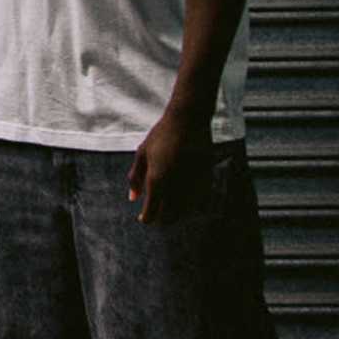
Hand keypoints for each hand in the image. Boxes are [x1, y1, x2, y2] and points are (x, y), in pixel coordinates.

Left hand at [126, 107, 211, 223]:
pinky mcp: (206, 179)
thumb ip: (135, 177)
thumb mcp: (142, 153)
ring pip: (184, 212)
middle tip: (156, 213)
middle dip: (161, 219)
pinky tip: (184, 199)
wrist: (189, 120)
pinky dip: (190, 205)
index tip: (142, 218)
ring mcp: (192, 184)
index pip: (150, 213)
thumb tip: (132, 198)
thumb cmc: (161, 135)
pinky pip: (198, 202)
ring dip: (175, 213)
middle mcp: (175, 186)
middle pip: (168, 218)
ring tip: (168, 207)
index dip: (146, 219)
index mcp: (156, 181)